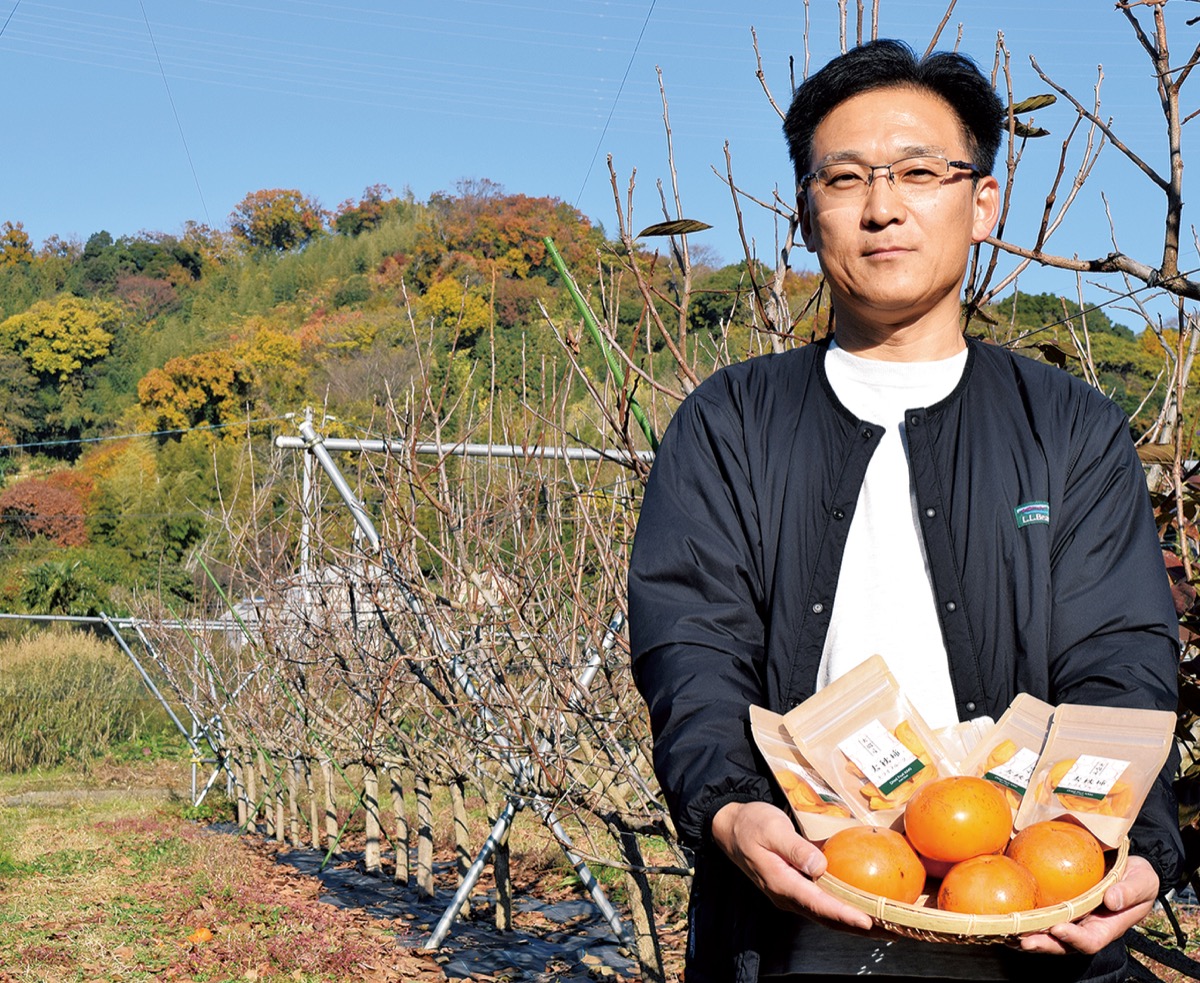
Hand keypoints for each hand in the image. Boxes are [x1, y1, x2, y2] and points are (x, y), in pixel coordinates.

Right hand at [710, 800, 873, 929]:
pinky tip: (862, 908)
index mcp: (781, 883)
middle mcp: (788, 895)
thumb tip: (820, 866)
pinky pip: (823, 905)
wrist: (729, 826)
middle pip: (828, 918)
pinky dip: (844, 910)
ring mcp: (791, 894)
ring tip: (885, 926)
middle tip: (892, 931)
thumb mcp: (772, 829)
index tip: (869, 921)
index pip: (818, 903)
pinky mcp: (795, 888)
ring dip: (855, 923)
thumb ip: (795, 849)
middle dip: (860, 928)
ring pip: (827, 916)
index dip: (844, 913)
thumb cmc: (751, 824)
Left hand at [1016, 854, 1158, 954]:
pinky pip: (1042, 913)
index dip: (1075, 939)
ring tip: (1008, 933)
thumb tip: (1112, 899)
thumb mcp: (1143, 881)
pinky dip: (1025, 917)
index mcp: (1107, 926)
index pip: (1091, 940)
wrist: (1129, 866)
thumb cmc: (1138, 876)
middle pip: (1064, 943)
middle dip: (1044, 944)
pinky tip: (1008, 913)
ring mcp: (1072, 917)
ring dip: (1029, 934)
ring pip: (1048, 933)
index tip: (1059, 929)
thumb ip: (1130, 891)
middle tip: (1024, 941)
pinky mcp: (1059, 903)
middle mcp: (1086, 926)